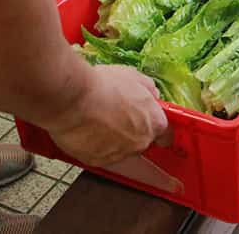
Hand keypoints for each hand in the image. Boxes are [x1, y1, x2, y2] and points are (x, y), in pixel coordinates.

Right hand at [45, 65, 168, 167]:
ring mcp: (119, 155)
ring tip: (97, 120)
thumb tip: (151, 95)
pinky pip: (99, 154)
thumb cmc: (104, 86)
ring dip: (112, 139)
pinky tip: (86, 130)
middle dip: (131, 131)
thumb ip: (148, 89)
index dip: (155, 127)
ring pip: (120, 149)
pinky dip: (94, 145)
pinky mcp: (96, 161)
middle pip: (141, 141)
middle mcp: (140, 144)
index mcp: (154, 123)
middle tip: (116, 115)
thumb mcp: (135, 77)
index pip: (165, 134)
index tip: (149, 123)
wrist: (73, 100)